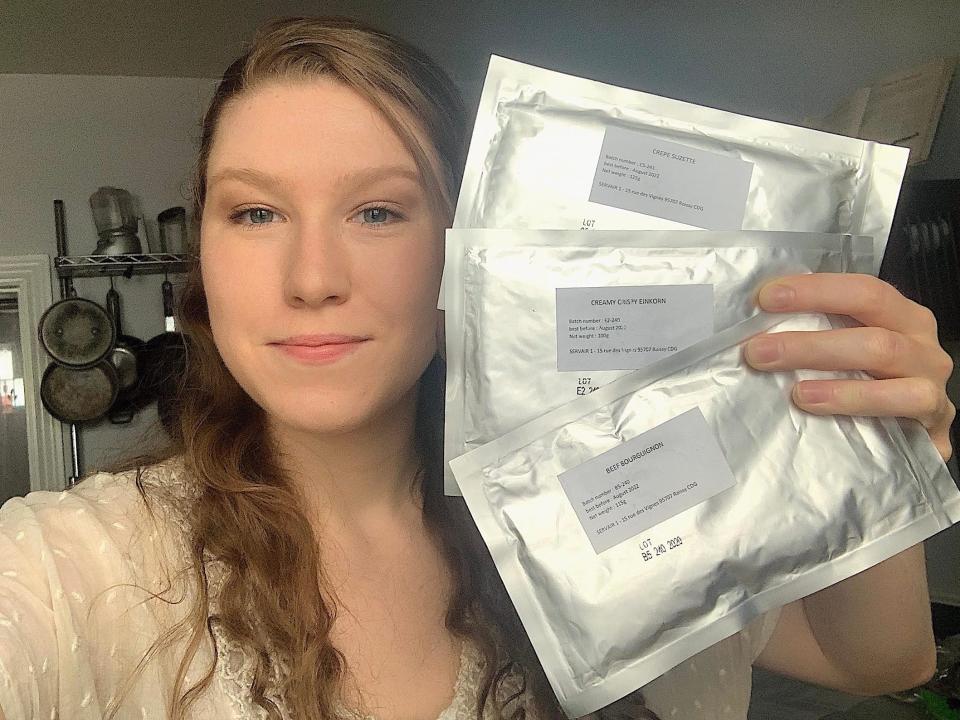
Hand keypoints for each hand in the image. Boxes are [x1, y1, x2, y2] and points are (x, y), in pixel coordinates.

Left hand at [744, 273, 955, 460]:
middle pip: (871, 325)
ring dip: (827, 367)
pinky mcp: (936, 419)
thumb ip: (818, 336)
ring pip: (885, 357)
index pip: (862, 290)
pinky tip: (815, 405)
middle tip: (758, 350)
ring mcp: (932, 379)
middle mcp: (921, 342)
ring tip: (789, 386)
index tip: (766, 297)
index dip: (815, 290)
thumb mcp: (849, 354)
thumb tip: (755, 331)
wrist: (918, 438)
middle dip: (809, 340)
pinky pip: (901, 403)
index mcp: (901, 316)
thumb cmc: (874, 384)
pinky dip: (854, 402)